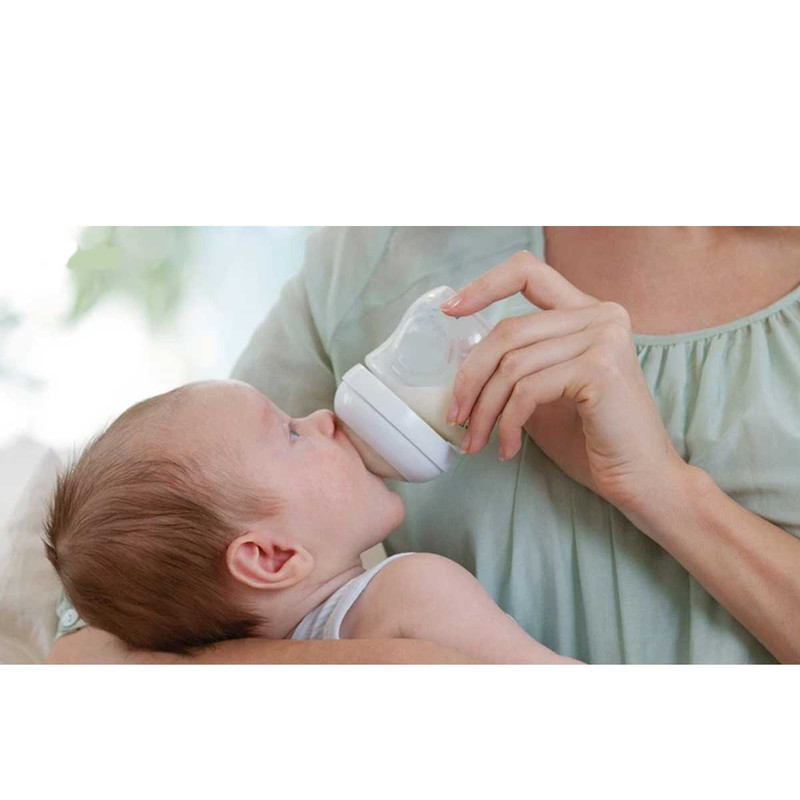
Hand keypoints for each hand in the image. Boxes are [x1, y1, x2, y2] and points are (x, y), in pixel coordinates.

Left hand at [440, 250, 687, 513]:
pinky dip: (508, 423)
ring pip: (512, 364)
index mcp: (587, 313)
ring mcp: (603, 338)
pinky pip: (527, 390)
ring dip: (484, 410)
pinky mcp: (599, 369)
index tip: (449, 310)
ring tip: (476, 442)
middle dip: (470, 377)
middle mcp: (600, 315)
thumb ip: (515, 365)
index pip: (528, 271)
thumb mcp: (543, 392)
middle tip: (455, 416)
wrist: (640, 480)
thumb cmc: (590, 439)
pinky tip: (509, 449)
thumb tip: (460, 357)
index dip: (484, 285)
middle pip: (508, 330)